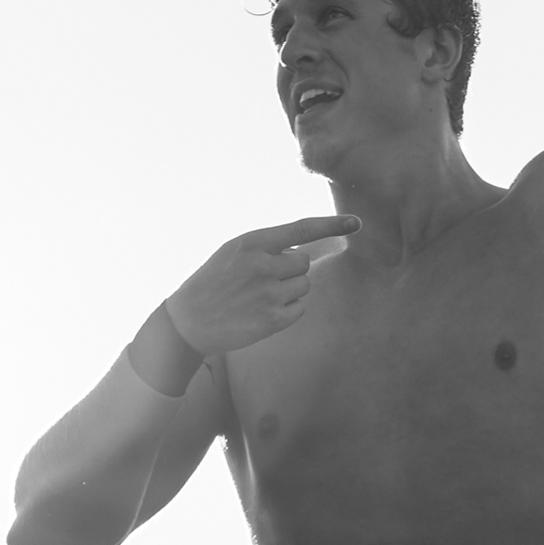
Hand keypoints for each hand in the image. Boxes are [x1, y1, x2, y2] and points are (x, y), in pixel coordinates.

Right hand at [163, 215, 358, 354]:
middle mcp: (262, 267)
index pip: (302, 229)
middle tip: (264, 279)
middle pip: (305, 262)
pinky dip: (288, 309)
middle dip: (291, 269)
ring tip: (258, 296)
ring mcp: (268, 294)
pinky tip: (263, 311)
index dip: (332, 224)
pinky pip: (300, 308)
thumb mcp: (235, 252)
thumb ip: (269, 245)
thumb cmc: (215, 281)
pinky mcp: (272, 320)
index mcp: (251, 244)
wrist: (188, 322)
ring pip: (304, 285)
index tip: (356, 222)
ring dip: (289, 289)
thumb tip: (310, 247)